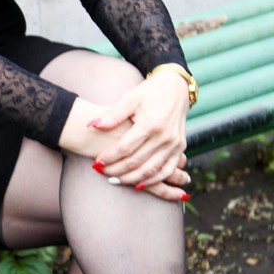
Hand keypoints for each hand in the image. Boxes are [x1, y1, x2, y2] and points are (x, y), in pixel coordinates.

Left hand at [88, 71, 190, 201]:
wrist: (175, 89)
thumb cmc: (148, 93)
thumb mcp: (130, 98)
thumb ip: (113, 114)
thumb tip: (93, 125)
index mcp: (150, 124)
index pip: (125, 148)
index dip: (109, 157)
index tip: (97, 163)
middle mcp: (164, 137)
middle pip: (136, 162)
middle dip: (117, 170)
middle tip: (102, 172)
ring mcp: (174, 144)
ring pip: (150, 170)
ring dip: (131, 179)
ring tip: (115, 180)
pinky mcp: (180, 148)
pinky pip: (166, 170)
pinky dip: (152, 180)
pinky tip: (137, 184)